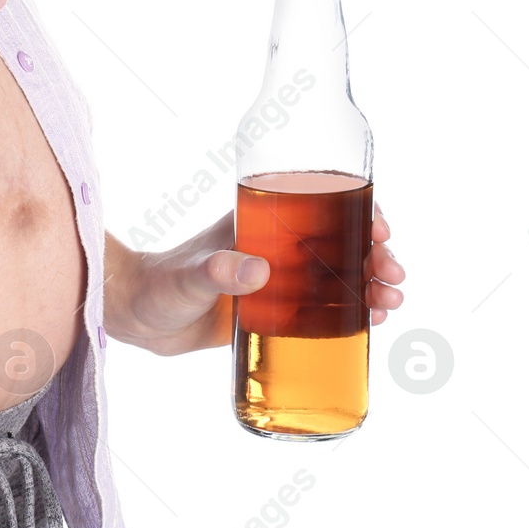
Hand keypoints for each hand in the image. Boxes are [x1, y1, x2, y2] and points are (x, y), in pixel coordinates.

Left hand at [105, 205, 405, 355]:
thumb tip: (255, 270)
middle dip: (375, 253)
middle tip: (393, 277)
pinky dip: (352, 310)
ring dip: (372, 283)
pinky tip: (373, 322)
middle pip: (339, 241)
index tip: (380, 230)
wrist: (135, 319)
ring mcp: (277, 279)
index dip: (356, 212)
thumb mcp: (187, 279)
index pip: (318, 204)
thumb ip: (215, 272)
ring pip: (339, 274)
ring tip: (391, 303)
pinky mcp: (275, 311)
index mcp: (257, 223)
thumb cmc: (156, 287)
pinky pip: (323, 307)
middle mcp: (274, 247)